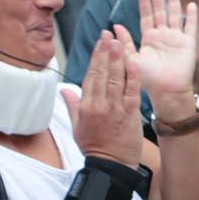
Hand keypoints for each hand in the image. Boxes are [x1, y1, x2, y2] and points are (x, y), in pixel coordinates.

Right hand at [63, 30, 141, 164]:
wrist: (110, 165)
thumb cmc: (94, 147)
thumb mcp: (76, 127)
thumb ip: (72, 106)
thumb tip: (64, 90)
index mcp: (86, 106)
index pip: (90, 75)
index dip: (95, 57)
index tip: (99, 42)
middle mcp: (98, 104)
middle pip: (102, 73)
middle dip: (105, 52)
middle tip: (108, 34)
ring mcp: (114, 109)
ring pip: (115, 79)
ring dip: (117, 59)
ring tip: (118, 42)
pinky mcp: (129, 114)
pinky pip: (131, 91)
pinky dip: (133, 76)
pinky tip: (134, 62)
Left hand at [135, 0, 198, 108]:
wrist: (167, 91)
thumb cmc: (148, 80)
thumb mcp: (132, 60)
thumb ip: (125, 43)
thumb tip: (114, 26)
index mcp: (148, 38)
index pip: (146, 15)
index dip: (144, 1)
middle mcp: (162, 36)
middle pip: (160, 11)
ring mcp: (176, 39)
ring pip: (175, 15)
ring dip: (174, 2)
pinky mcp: (189, 43)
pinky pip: (191, 26)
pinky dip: (192, 16)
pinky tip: (191, 5)